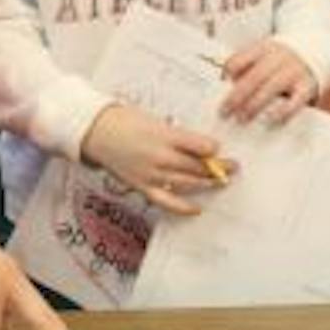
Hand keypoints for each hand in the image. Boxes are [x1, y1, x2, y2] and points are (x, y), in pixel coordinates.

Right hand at [78, 104, 231, 216]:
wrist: (97, 132)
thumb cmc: (125, 121)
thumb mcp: (156, 121)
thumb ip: (178, 135)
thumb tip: (200, 147)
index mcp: (166, 136)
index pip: (202, 146)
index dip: (214, 148)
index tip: (218, 148)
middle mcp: (162, 157)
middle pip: (199, 166)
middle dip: (219, 167)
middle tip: (232, 167)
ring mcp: (153, 174)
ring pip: (189, 183)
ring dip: (208, 183)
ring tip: (220, 181)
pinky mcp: (144, 187)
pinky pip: (168, 202)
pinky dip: (184, 208)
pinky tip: (197, 209)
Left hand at [219, 39, 316, 124]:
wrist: (316, 49)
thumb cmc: (281, 61)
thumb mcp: (264, 56)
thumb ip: (248, 69)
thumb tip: (226, 90)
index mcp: (263, 49)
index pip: (240, 59)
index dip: (227, 73)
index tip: (219, 86)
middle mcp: (278, 58)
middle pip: (254, 76)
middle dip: (237, 95)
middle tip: (225, 111)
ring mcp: (293, 71)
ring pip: (271, 87)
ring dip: (254, 104)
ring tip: (242, 118)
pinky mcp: (307, 86)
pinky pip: (295, 100)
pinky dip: (283, 111)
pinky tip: (272, 120)